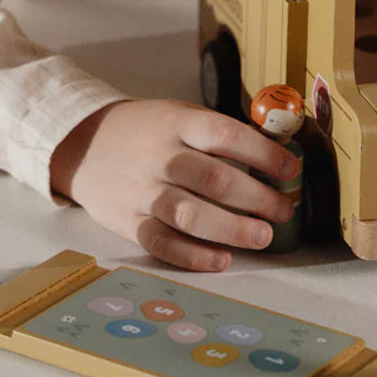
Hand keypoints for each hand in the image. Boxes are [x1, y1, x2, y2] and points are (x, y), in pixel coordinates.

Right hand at [50, 99, 298, 271]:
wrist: (85, 143)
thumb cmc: (147, 131)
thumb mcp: (179, 116)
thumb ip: (217, 134)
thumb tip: (275, 156)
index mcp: (178, 123)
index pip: (226, 134)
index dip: (263, 153)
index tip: (291, 169)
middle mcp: (161, 156)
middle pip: (213, 178)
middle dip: (257, 197)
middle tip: (284, 210)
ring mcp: (142, 190)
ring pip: (189, 213)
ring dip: (232, 228)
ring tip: (263, 237)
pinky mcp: (128, 221)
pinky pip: (161, 242)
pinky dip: (192, 256)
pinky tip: (221, 260)